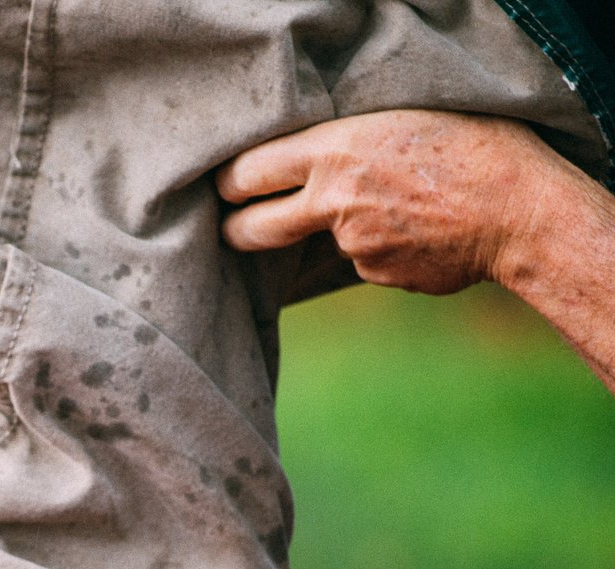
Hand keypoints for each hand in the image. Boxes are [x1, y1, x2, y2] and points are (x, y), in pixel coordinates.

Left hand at [216, 109, 558, 294]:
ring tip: (400, 204)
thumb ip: (344, 144)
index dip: (229, 183)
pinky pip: (365, 260)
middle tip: (234, 228)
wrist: (517, 210)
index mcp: (333, 150)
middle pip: (252, 229)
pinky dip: (383, 248)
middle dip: (236, 231)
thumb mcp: (398, 119)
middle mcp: (332, 201)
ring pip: (324, 240)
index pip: (249, 171)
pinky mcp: (374, 274)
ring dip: (345, 230)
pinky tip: (421, 229)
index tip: (225, 188)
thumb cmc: (470, 145)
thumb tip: (308, 167)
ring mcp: (351, 245)